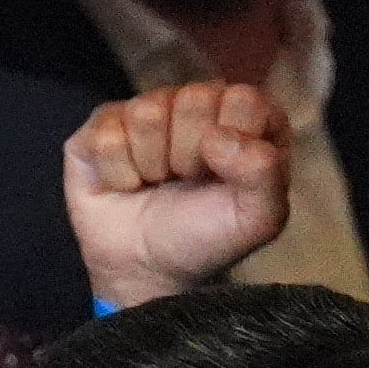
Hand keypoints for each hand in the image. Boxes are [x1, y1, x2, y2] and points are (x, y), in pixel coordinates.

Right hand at [62, 81, 291, 307]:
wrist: (145, 268)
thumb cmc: (205, 236)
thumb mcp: (258, 218)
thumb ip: (265, 172)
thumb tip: (217, 136)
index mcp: (246, 116)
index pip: (244, 100)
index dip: (233, 143)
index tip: (224, 176)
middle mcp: (198, 104)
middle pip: (194, 99)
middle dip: (189, 154)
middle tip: (187, 181)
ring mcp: (147, 109)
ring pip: (147, 112)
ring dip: (152, 164)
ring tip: (157, 183)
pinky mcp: (102, 124)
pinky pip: (106, 134)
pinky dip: (118, 173)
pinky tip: (127, 184)